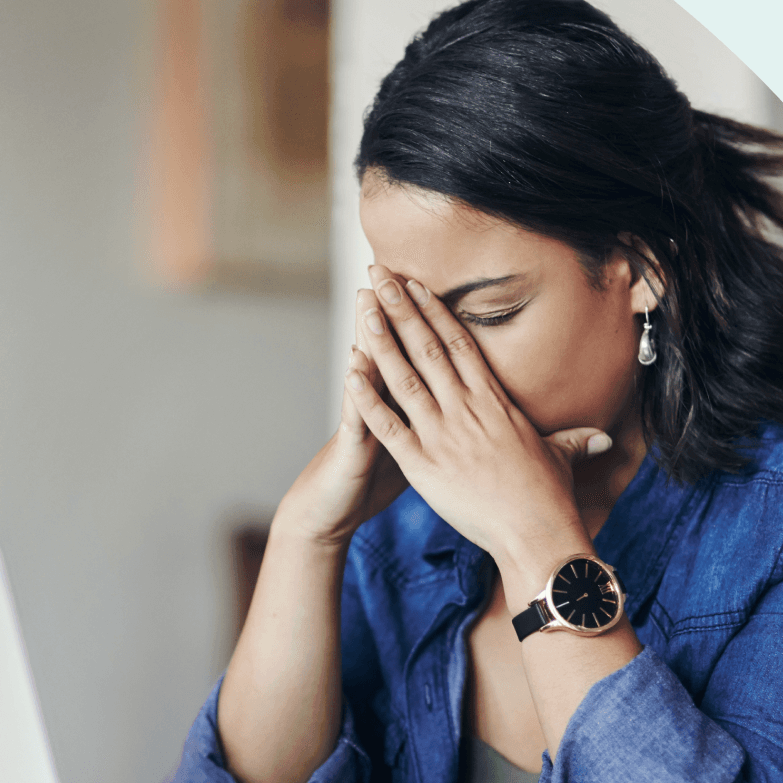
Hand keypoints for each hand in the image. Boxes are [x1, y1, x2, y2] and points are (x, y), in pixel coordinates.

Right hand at [271, 289, 412, 548]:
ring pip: (368, 374)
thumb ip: (425, 421)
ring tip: (368, 301)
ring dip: (369, 338)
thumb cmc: (369, 481)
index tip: (431, 284)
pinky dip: (357, 391)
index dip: (423, 323)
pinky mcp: (352, 448)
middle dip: (395, 314)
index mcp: (401, 405)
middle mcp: (380, 406)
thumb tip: (454, 404)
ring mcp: (363, 423)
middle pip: (391, 352)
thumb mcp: (408, 448)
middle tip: (395, 271)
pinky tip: (353, 364)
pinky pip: (357, 417)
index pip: (414, 356)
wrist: (328, 511)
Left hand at [348, 266, 609, 590]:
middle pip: (428, 346)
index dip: (435, 311)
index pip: (460, 344)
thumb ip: (574, 440)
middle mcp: (467, 409)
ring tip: (363, 306)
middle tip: (378, 275)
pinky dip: (367, 397)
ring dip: (382, 339)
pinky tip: (350, 370)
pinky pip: (388, 424)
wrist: (536, 534)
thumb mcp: (561, 459)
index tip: (415, 285)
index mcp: (495, 402)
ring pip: (405, 376)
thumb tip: (603, 437)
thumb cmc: (549, 499)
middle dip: (400, 308)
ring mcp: (443, 435)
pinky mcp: (423, 465)